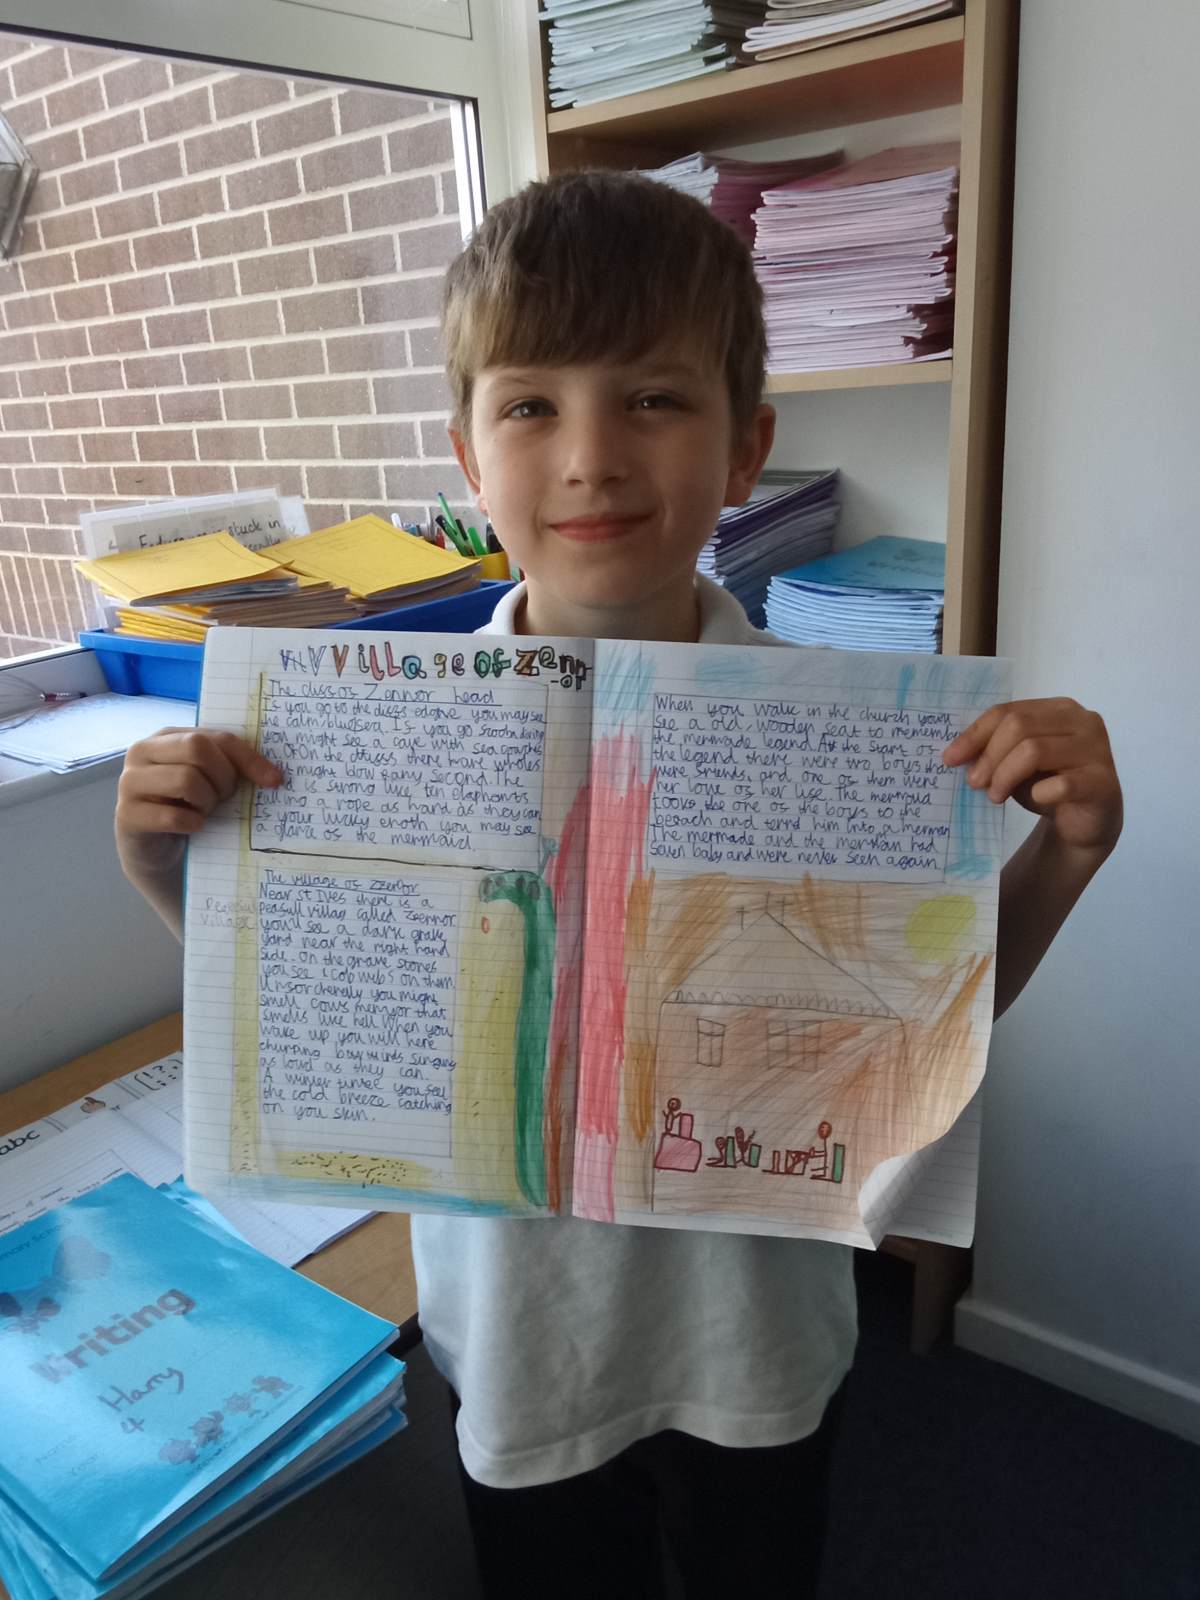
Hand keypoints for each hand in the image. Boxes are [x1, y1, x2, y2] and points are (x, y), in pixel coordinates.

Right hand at [116, 727, 282, 878]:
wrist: (155, 850)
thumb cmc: (186, 807)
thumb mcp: (209, 780)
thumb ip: (230, 766)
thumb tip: (273, 776)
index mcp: (168, 736)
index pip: (216, 737)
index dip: (248, 758)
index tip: (274, 780)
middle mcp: (142, 752)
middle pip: (198, 749)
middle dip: (223, 779)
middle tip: (222, 799)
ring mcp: (129, 782)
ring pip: (186, 779)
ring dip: (206, 802)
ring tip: (204, 812)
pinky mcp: (127, 814)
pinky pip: (171, 816)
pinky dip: (191, 823)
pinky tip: (193, 827)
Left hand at [942, 697, 1122, 857]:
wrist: (1085, 822)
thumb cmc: (1047, 785)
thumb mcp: (1016, 763)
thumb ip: (994, 751)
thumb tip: (956, 754)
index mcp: (1059, 709)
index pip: (1009, 711)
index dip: (975, 734)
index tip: (950, 758)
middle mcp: (1083, 722)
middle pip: (1020, 726)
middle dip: (989, 756)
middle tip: (974, 783)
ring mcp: (1097, 750)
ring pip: (1035, 750)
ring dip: (1005, 775)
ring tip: (995, 796)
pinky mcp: (1103, 782)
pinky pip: (1061, 784)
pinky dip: (1038, 794)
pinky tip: (1034, 800)